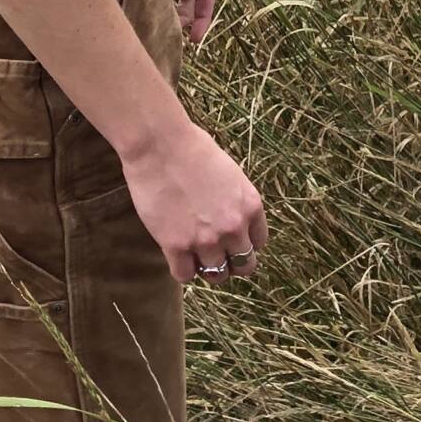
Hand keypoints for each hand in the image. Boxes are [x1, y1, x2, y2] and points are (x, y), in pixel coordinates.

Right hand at [122, 121, 266, 285]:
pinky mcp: (176, 245)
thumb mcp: (232, 175)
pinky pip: (184, 275)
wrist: (161, 146)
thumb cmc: (194, 150)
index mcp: (251, 206)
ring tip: (196, 257)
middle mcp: (233, 227)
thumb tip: (232, 219)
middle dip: (232, 263)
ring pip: (216, 275)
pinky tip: (177, 257)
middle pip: (244, 265)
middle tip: (217, 256)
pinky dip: (182, 270)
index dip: (245, 243)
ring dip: (207, 268)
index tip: (233, 241)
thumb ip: (236, 202)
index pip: (259, 242)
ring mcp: (205, 239)